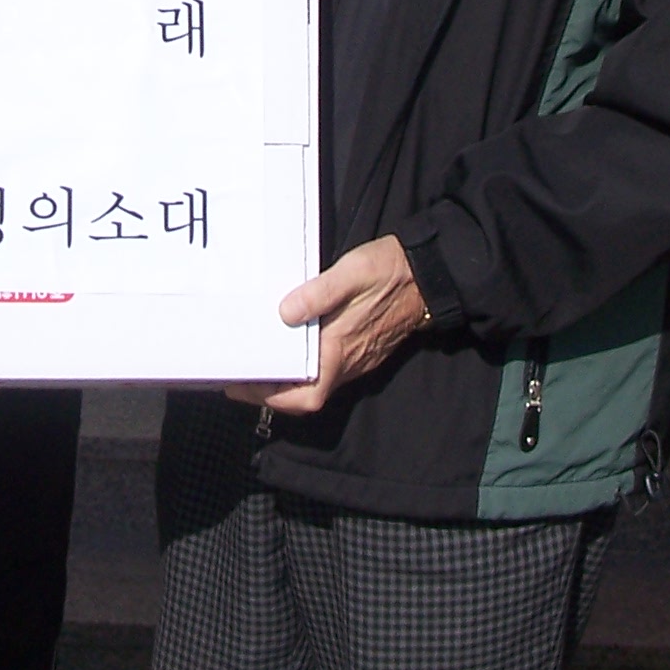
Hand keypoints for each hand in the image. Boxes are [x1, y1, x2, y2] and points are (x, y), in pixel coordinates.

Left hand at [228, 235, 428, 416]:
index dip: (270, 398)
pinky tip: (292, 345)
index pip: (305, 397)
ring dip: (287, 378)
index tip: (241, 386)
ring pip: (316, 382)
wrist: (428, 274)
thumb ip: (319, 293)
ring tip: (260, 359)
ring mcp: (357, 357)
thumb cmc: (389, 271)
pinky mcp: (362, 347)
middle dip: (270, 390)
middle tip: (241, 373)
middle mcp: (348, 362)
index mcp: (341, 351)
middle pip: (305, 394)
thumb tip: (284, 313)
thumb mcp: (351, 273)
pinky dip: (304, 366)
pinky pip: (327, 368)